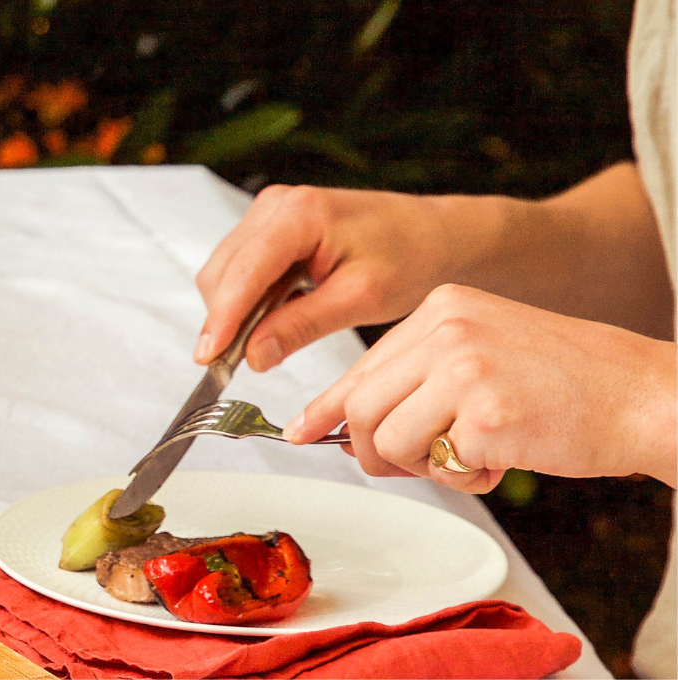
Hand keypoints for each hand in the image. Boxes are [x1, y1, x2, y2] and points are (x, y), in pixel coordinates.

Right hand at [195, 185, 510, 370]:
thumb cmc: (410, 257)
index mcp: (299, 215)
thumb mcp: (360, 299)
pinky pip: (239, 269)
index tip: (208, 358)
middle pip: (223, 273)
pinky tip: (274, 318)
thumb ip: (300, 326)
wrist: (435, 235)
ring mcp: (269, 213)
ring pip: (224, 274)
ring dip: (234, 312)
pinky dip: (246, 301)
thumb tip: (252, 355)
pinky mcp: (269, 227)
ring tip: (266, 341)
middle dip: (225, 320)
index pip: (243, 273)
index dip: (221, 319)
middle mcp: (275, 206)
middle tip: (238, 365)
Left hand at [280, 285, 676, 489]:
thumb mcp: (485, 353)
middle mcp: (447, 327)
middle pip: (360, 407)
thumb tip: (345, 420)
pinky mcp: (485, 414)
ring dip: (424, 467)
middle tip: (409, 464)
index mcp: (443, 306)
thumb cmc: (573, 384)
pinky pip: (438, 466)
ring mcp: (465, 368)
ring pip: (387, 441)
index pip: (362, 366)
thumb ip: (421, 376)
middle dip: (373, 451)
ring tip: (476, 452)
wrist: (649, 395)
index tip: (300, 431)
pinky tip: (511, 456)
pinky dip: (469, 478)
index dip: (327, 408)